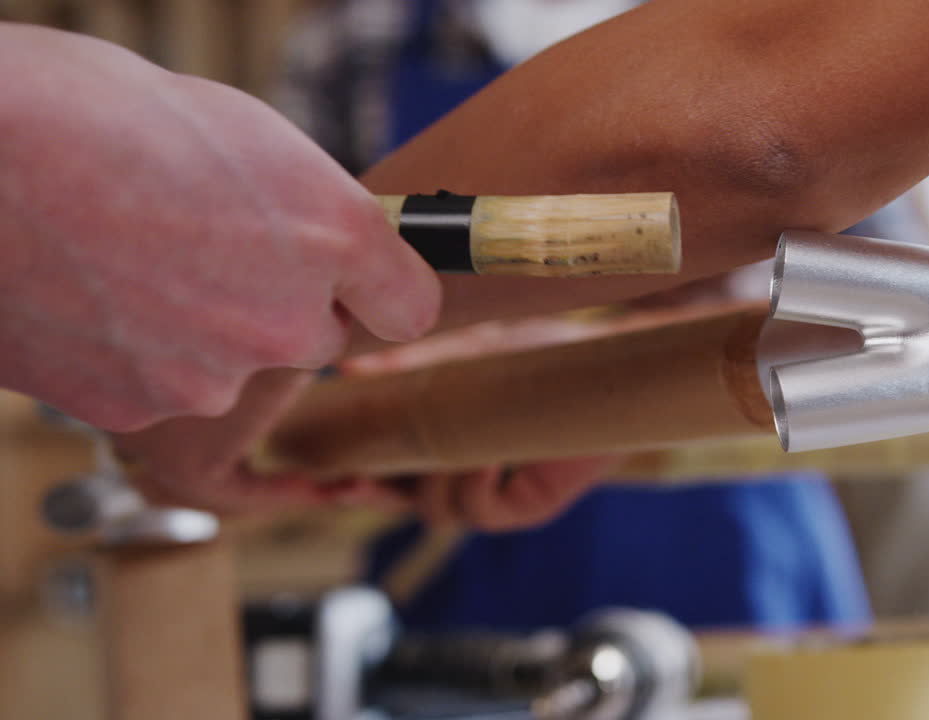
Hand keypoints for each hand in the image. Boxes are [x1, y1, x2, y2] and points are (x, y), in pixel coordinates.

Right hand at [0, 24, 440, 431]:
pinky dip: (138, 355)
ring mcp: (212, 376)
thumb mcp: (240, 130)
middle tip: (205, 248)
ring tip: (129, 260)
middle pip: (314, 339)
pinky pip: (162, 387)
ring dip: (199, 331)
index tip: (359, 282)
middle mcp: (288, 318)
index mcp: (333, 232)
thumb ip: (308, 208)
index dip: (379, 290)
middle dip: (277, 305)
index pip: (410, 307)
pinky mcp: (139, 410)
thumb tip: (332, 245)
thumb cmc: (90, 114)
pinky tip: (94, 297)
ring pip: (232, 367)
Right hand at [339, 317, 632, 530]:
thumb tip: (351, 368)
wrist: (605, 356)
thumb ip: (409, 364)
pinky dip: (474, 483)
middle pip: (402, 503)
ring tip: (442, 443)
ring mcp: (496, 495)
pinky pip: (482, 510)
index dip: (347, 477)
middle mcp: (464, 475)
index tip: (314, 470)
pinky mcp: (529, 506)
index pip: (384, 473)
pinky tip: (480, 456)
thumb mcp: (463, 352)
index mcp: (443, 445)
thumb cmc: (540, 353)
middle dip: (372, 494)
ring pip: (438, 511)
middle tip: (348, 479)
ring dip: (434, 479)